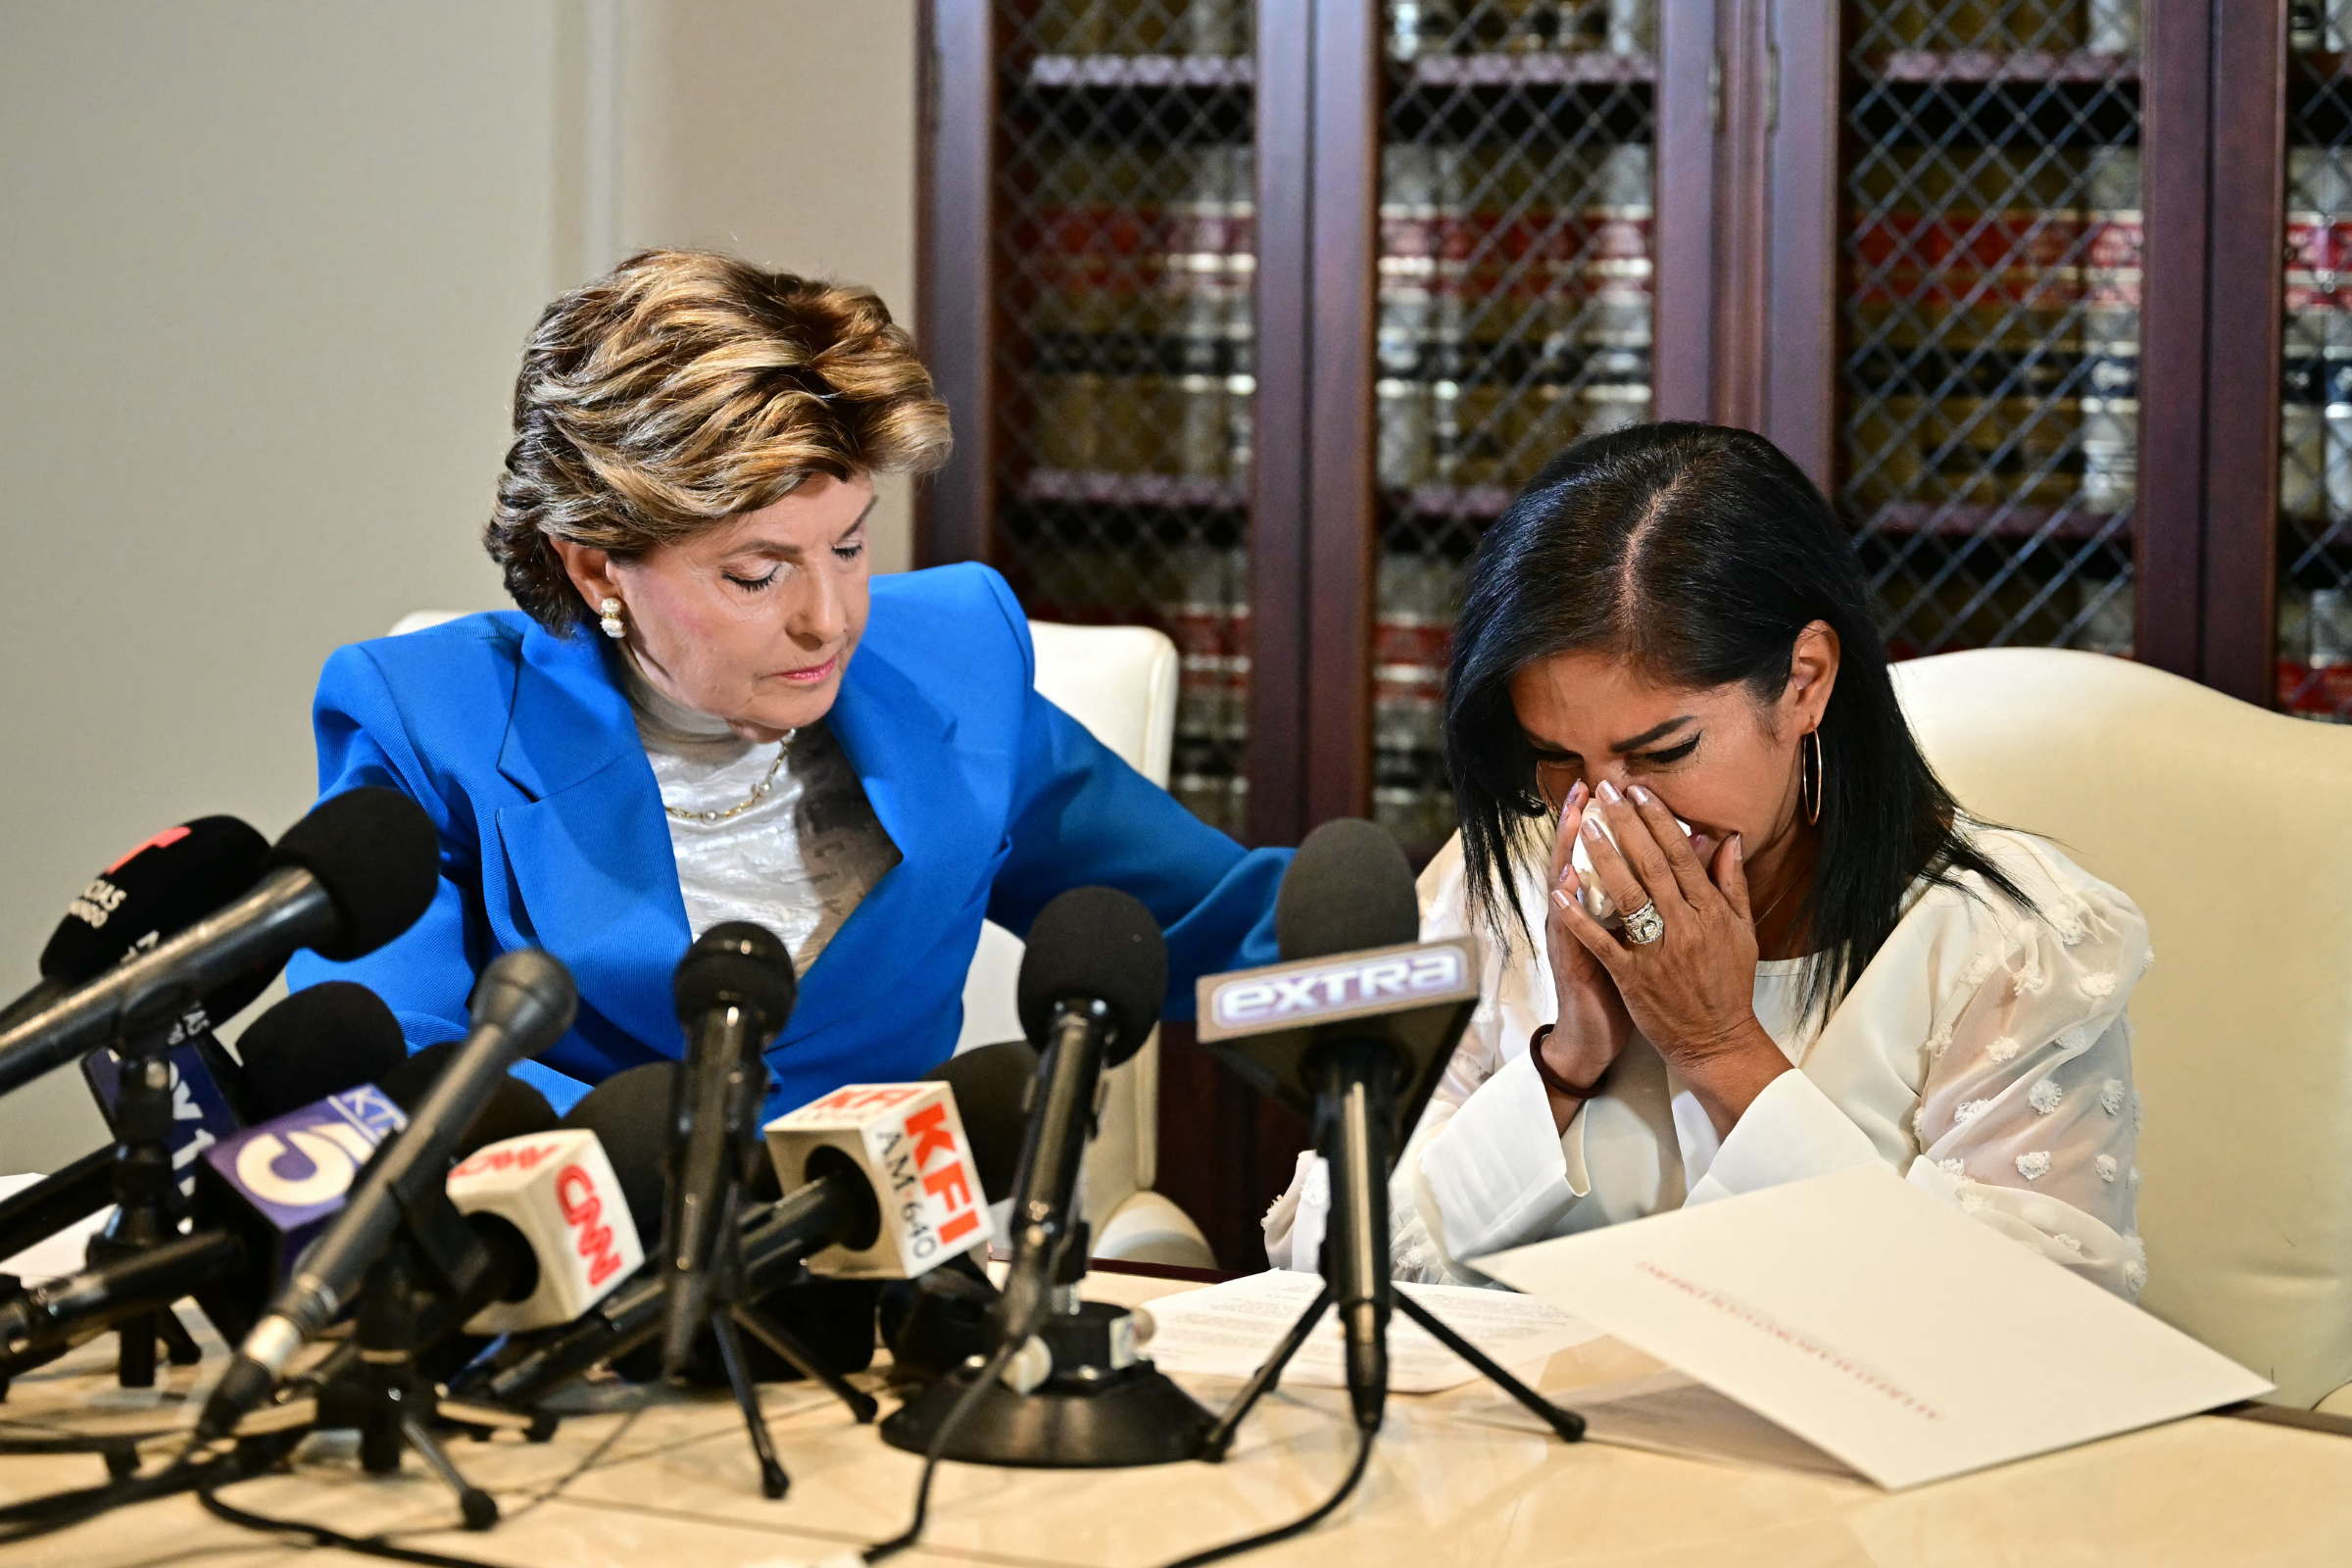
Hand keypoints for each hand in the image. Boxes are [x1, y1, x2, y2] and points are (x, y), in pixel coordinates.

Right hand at [1537, 782, 1633, 1132]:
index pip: (1602, 853)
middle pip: (1578, 858)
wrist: (1594, 1037)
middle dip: (1583, 821)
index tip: (1613, 785)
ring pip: (1565, 888)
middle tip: (1588, 785)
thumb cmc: (1623, 986)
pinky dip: (1566, 908)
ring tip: (1575, 819)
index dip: (1607, 820)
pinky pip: (1566, 932)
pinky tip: (1564, 885)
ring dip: (1568, 853)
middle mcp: (1579, 915)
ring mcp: (1570, 937)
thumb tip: (1689, 854)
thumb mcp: (1639, 938)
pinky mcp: (1571, 962)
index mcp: (1601, 906)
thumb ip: (1658, 897)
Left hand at [1551, 781, 1789, 1135]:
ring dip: (1603, 858)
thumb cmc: (1728, 985)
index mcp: (1711, 913)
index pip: (1681, 856)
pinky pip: (1603, 942)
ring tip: (1582, 826)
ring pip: (1627, 896)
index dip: (1659, 820)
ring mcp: (1659, 952)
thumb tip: (1728, 838)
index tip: (1639, 791)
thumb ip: (1733, 883)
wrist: (1718, 1041)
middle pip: (1652, 866)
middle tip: (1605, 791)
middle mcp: (1686, 927)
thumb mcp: (1741, 932)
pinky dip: (1580, 916)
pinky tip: (1561, 891)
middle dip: (1626, 825)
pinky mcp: (1634, 978)